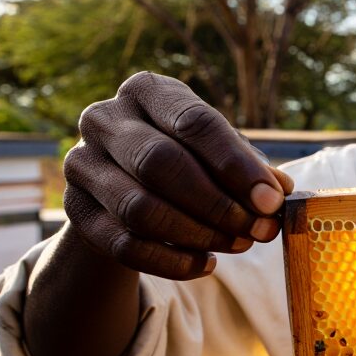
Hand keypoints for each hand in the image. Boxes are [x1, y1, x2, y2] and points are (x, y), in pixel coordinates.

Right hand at [64, 72, 294, 279]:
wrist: (124, 189)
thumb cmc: (186, 160)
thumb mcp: (218, 153)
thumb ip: (249, 169)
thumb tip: (279, 193)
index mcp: (147, 92)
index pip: (194, 123)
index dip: (237, 166)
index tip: (272, 201)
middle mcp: (104, 120)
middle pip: (161, 164)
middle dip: (219, 204)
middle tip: (260, 230)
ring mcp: (82, 165)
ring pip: (141, 209)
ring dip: (199, 234)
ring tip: (239, 245)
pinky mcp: (76, 211)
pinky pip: (125, 245)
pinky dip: (172, 261)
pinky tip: (205, 264)